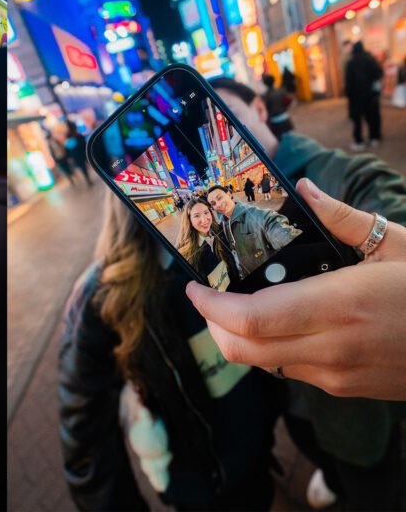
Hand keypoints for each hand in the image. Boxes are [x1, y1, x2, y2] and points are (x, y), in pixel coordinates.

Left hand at [186, 177, 405, 399]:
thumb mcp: (395, 245)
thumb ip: (344, 220)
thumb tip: (305, 190)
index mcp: (338, 306)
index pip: (250, 318)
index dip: (209, 307)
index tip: (192, 286)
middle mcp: (331, 348)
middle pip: (243, 349)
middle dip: (214, 326)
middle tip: (208, 297)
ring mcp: (338, 375)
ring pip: (263, 362)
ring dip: (241, 337)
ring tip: (241, 304)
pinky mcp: (346, 388)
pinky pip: (291, 370)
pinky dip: (271, 348)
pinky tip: (283, 321)